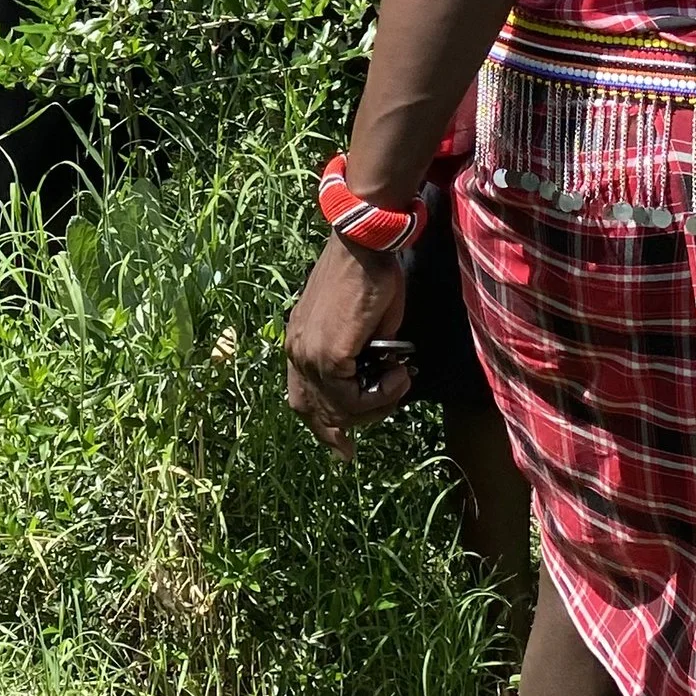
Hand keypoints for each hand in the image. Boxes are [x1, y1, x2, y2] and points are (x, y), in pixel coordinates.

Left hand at [284, 234, 410, 457]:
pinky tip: (399, 376)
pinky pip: (353, 396)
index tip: (344, 449)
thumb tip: (370, 382)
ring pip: (339, 409)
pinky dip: (381, 394)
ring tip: (399, 380)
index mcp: (298, 343)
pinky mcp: (328, 353)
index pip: (304, 401)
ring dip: (375, 405)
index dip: (325, 429)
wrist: (363, 245)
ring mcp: (308, 354)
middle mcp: (296, 352)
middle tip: (389, 408)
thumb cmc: (367, 276)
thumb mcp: (358, 326)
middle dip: (355, 424)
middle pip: (319, 413)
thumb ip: (356, 358)